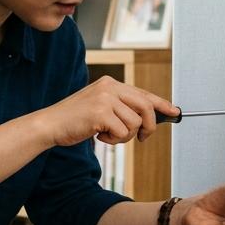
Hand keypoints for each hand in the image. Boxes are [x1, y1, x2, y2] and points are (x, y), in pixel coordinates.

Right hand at [38, 76, 179, 146]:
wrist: (49, 125)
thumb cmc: (74, 120)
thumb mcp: (99, 107)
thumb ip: (120, 108)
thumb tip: (147, 118)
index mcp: (110, 83)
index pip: (142, 93)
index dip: (161, 103)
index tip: (175, 112)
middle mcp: (109, 87)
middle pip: (145, 107)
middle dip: (149, 126)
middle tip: (142, 139)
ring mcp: (105, 99)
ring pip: (134, 123)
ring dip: (124, 136)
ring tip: (107, 135)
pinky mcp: (101, 113)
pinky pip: (122, 133)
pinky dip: (113, 141)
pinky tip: (98, 137)